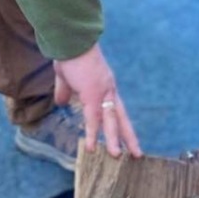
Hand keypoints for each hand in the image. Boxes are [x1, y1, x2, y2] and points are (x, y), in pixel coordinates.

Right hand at [53, 43, 141, 157]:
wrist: (70, 41)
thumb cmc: (68, 54)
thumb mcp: (65, 77)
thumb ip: (65, 90)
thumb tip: (61, 103)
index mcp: (105, 85)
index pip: (116, 108)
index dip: (121, 123)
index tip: (127, 137)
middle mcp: (108, 90)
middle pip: (122, 117)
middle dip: (129, 136)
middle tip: (138, 153)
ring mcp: (102, 92)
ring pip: (111, 121)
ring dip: (114, 140)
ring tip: (118, 156)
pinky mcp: (92, 94)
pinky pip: (93, 119)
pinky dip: (93, 134)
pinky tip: (91, 148)